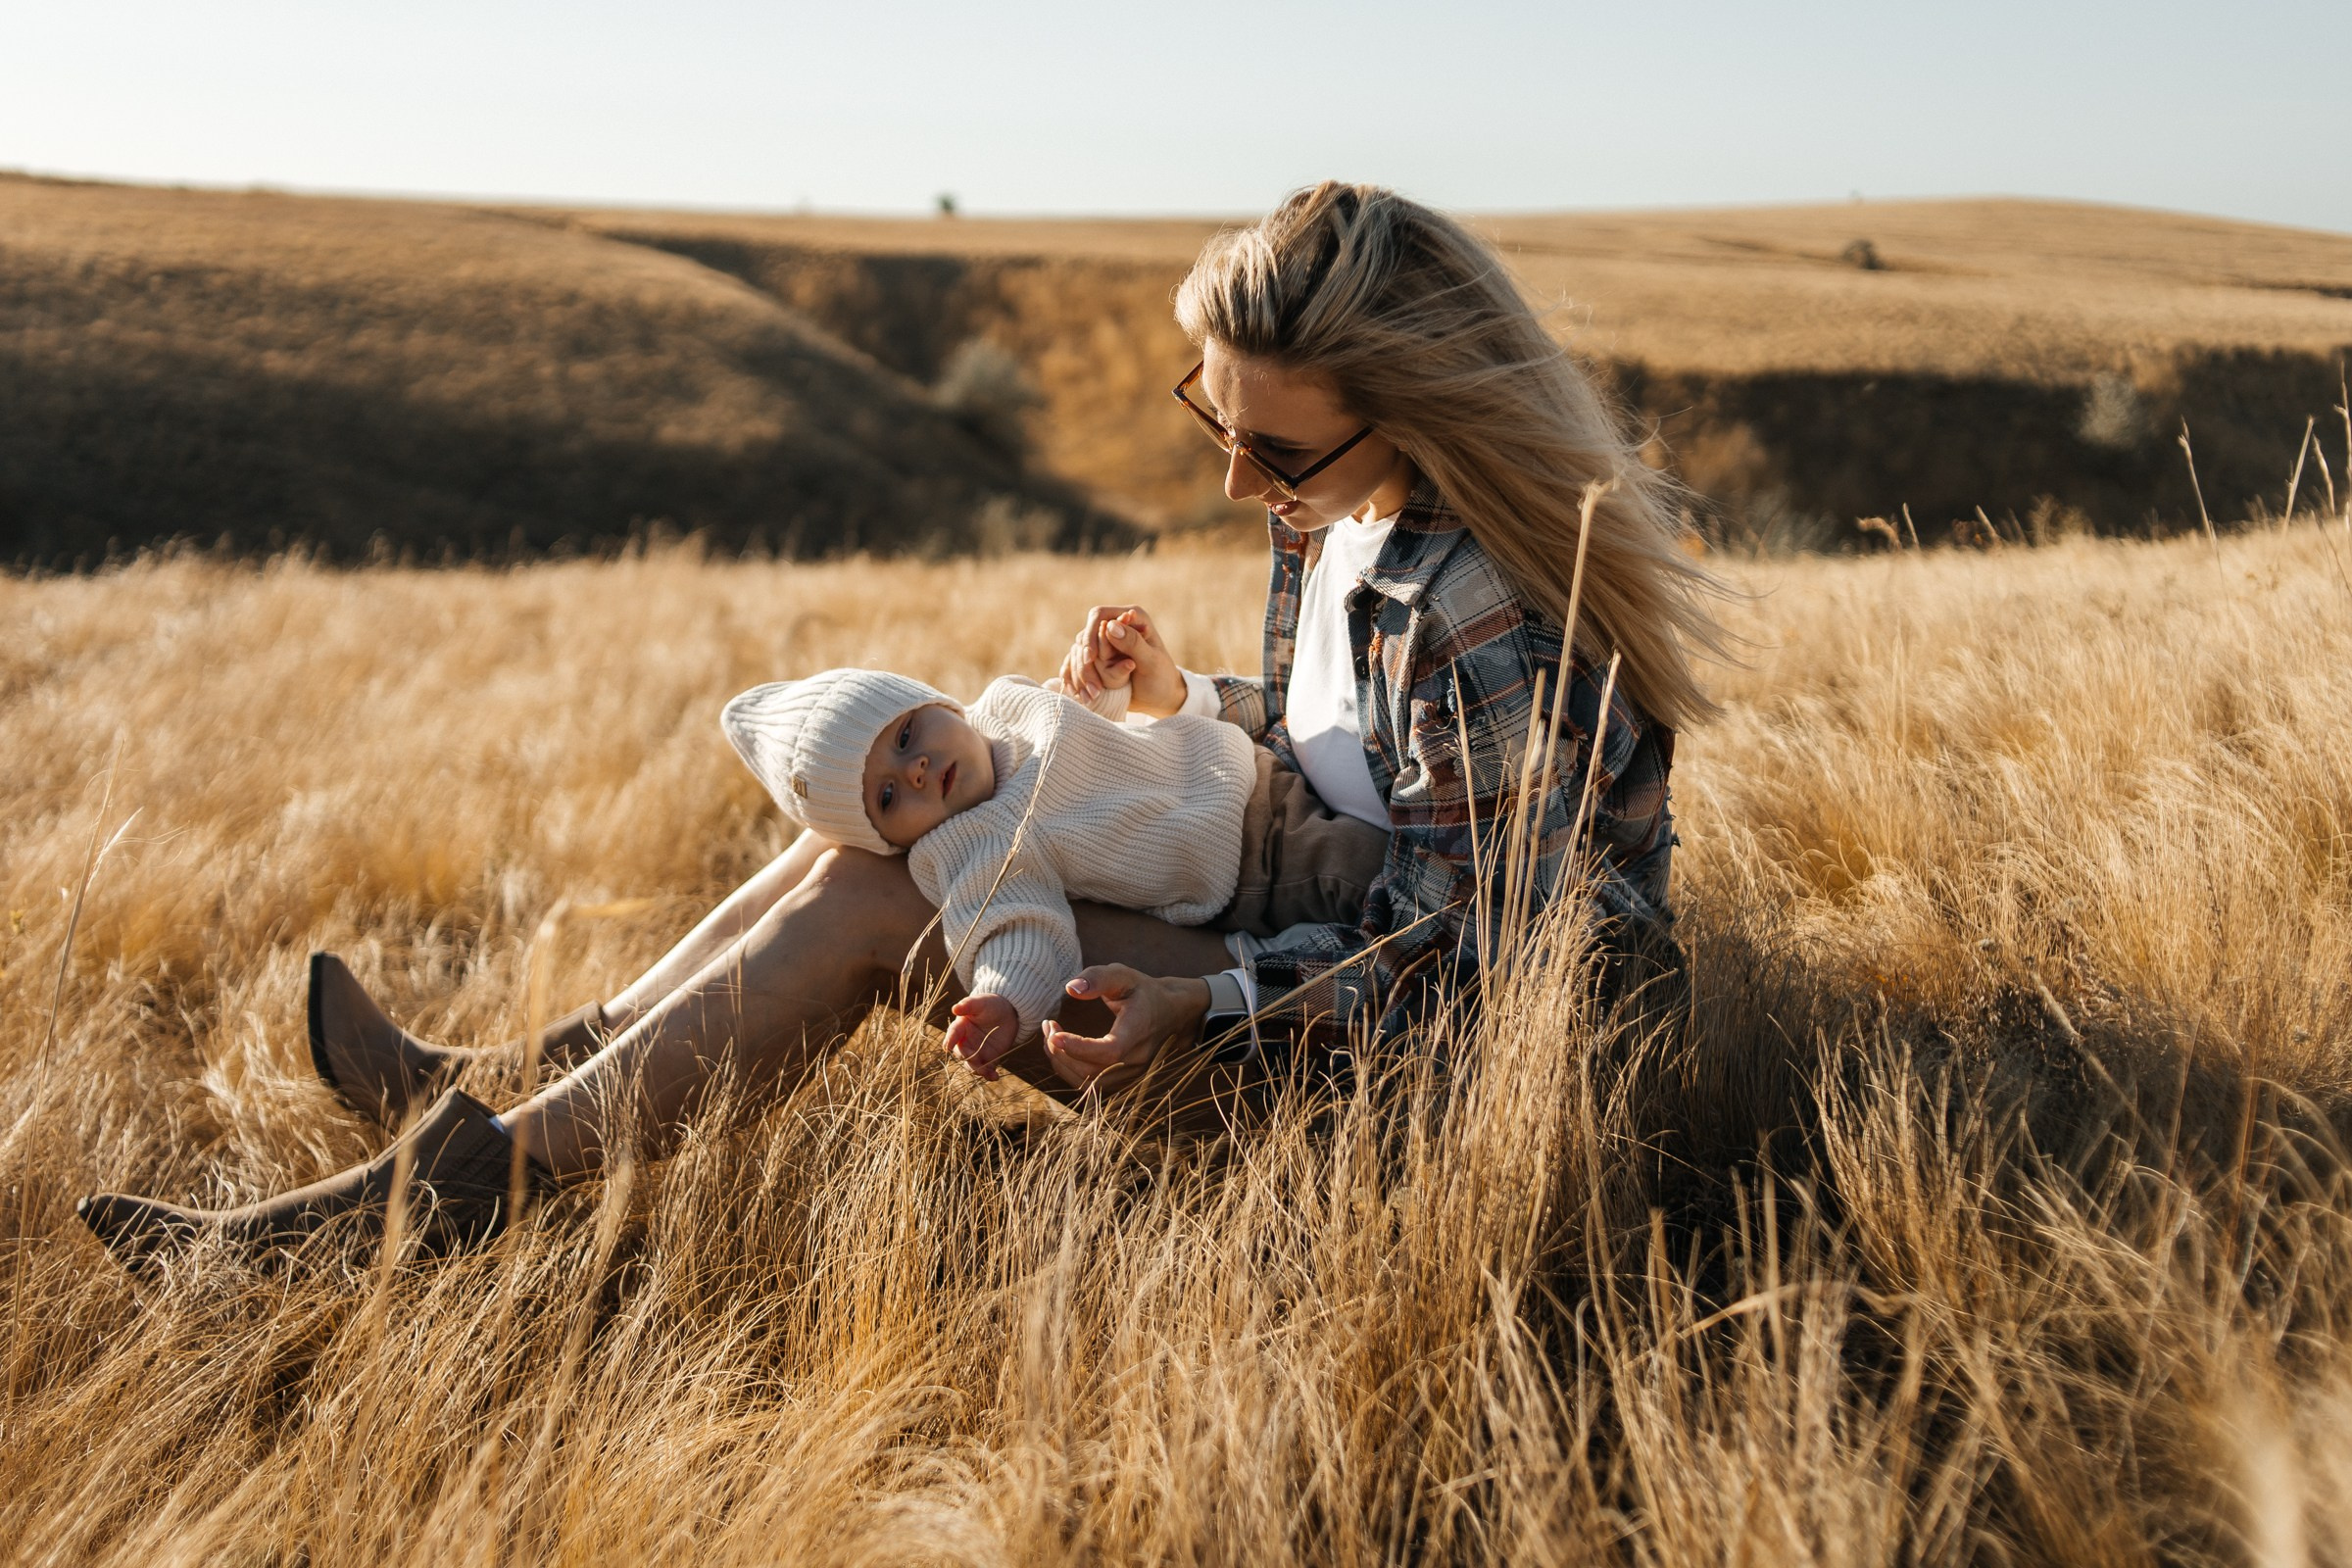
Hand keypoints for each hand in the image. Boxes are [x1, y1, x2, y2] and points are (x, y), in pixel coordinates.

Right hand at [943, 993, 1020, 1080]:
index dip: (950, 1040)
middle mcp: (965, 1042)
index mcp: (960, 1027)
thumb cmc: (990, 1004)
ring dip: (977, 1070)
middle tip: (975, 1060)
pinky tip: (994, 1076)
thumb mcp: (981, 1002)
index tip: (948, 1047)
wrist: (1007, 1013)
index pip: (953, 1034)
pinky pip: (986, 1069)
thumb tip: (955, 1008)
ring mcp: (976, 1052)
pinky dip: (989, 1075)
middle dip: (967, 1058)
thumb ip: (969, 1005)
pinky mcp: (988, 1059)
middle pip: (961, 1053)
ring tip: (986, 1072)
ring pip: (972, 1065)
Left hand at [1041, 964, 1210, 1095]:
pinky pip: (1091, 1085)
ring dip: (1063, 1063)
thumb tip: (1070, 989)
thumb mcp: (1123, 975)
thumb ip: (1097, 978)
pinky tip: (1062, 1049)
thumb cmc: (1143, 991)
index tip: (1054, 1033)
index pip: (1110, 1051)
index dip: (1079, 1047)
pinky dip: (1071, 1070)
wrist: (1171, 1013)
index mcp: (1138, 1032)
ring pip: (1088, 1084)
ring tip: (1051, 1036)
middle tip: (1048, 1027)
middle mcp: (1137, 1060)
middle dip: (1062, 1053)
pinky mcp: (1122, 1081)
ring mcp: (1131, 1075)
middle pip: (1092, 1073)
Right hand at [1058, 605, 1186, 718]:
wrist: (1160, 697)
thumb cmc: (1161, 678)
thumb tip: (1110, 626)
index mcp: (1131, 617)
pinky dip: (1075, 678)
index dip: (1091, 635)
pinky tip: (1080, 694)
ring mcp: (1103, 642)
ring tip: (1092, 697)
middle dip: (1086, 662)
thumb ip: (1133, 643)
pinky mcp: (1096, 659)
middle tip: (1096, 689)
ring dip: (1081, 674)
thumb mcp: (1151, 661)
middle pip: (1085, 636)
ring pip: (1077, 652)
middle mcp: (1115, 626)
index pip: (1099, 615)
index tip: (1092, 658)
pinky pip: (1074, 664)